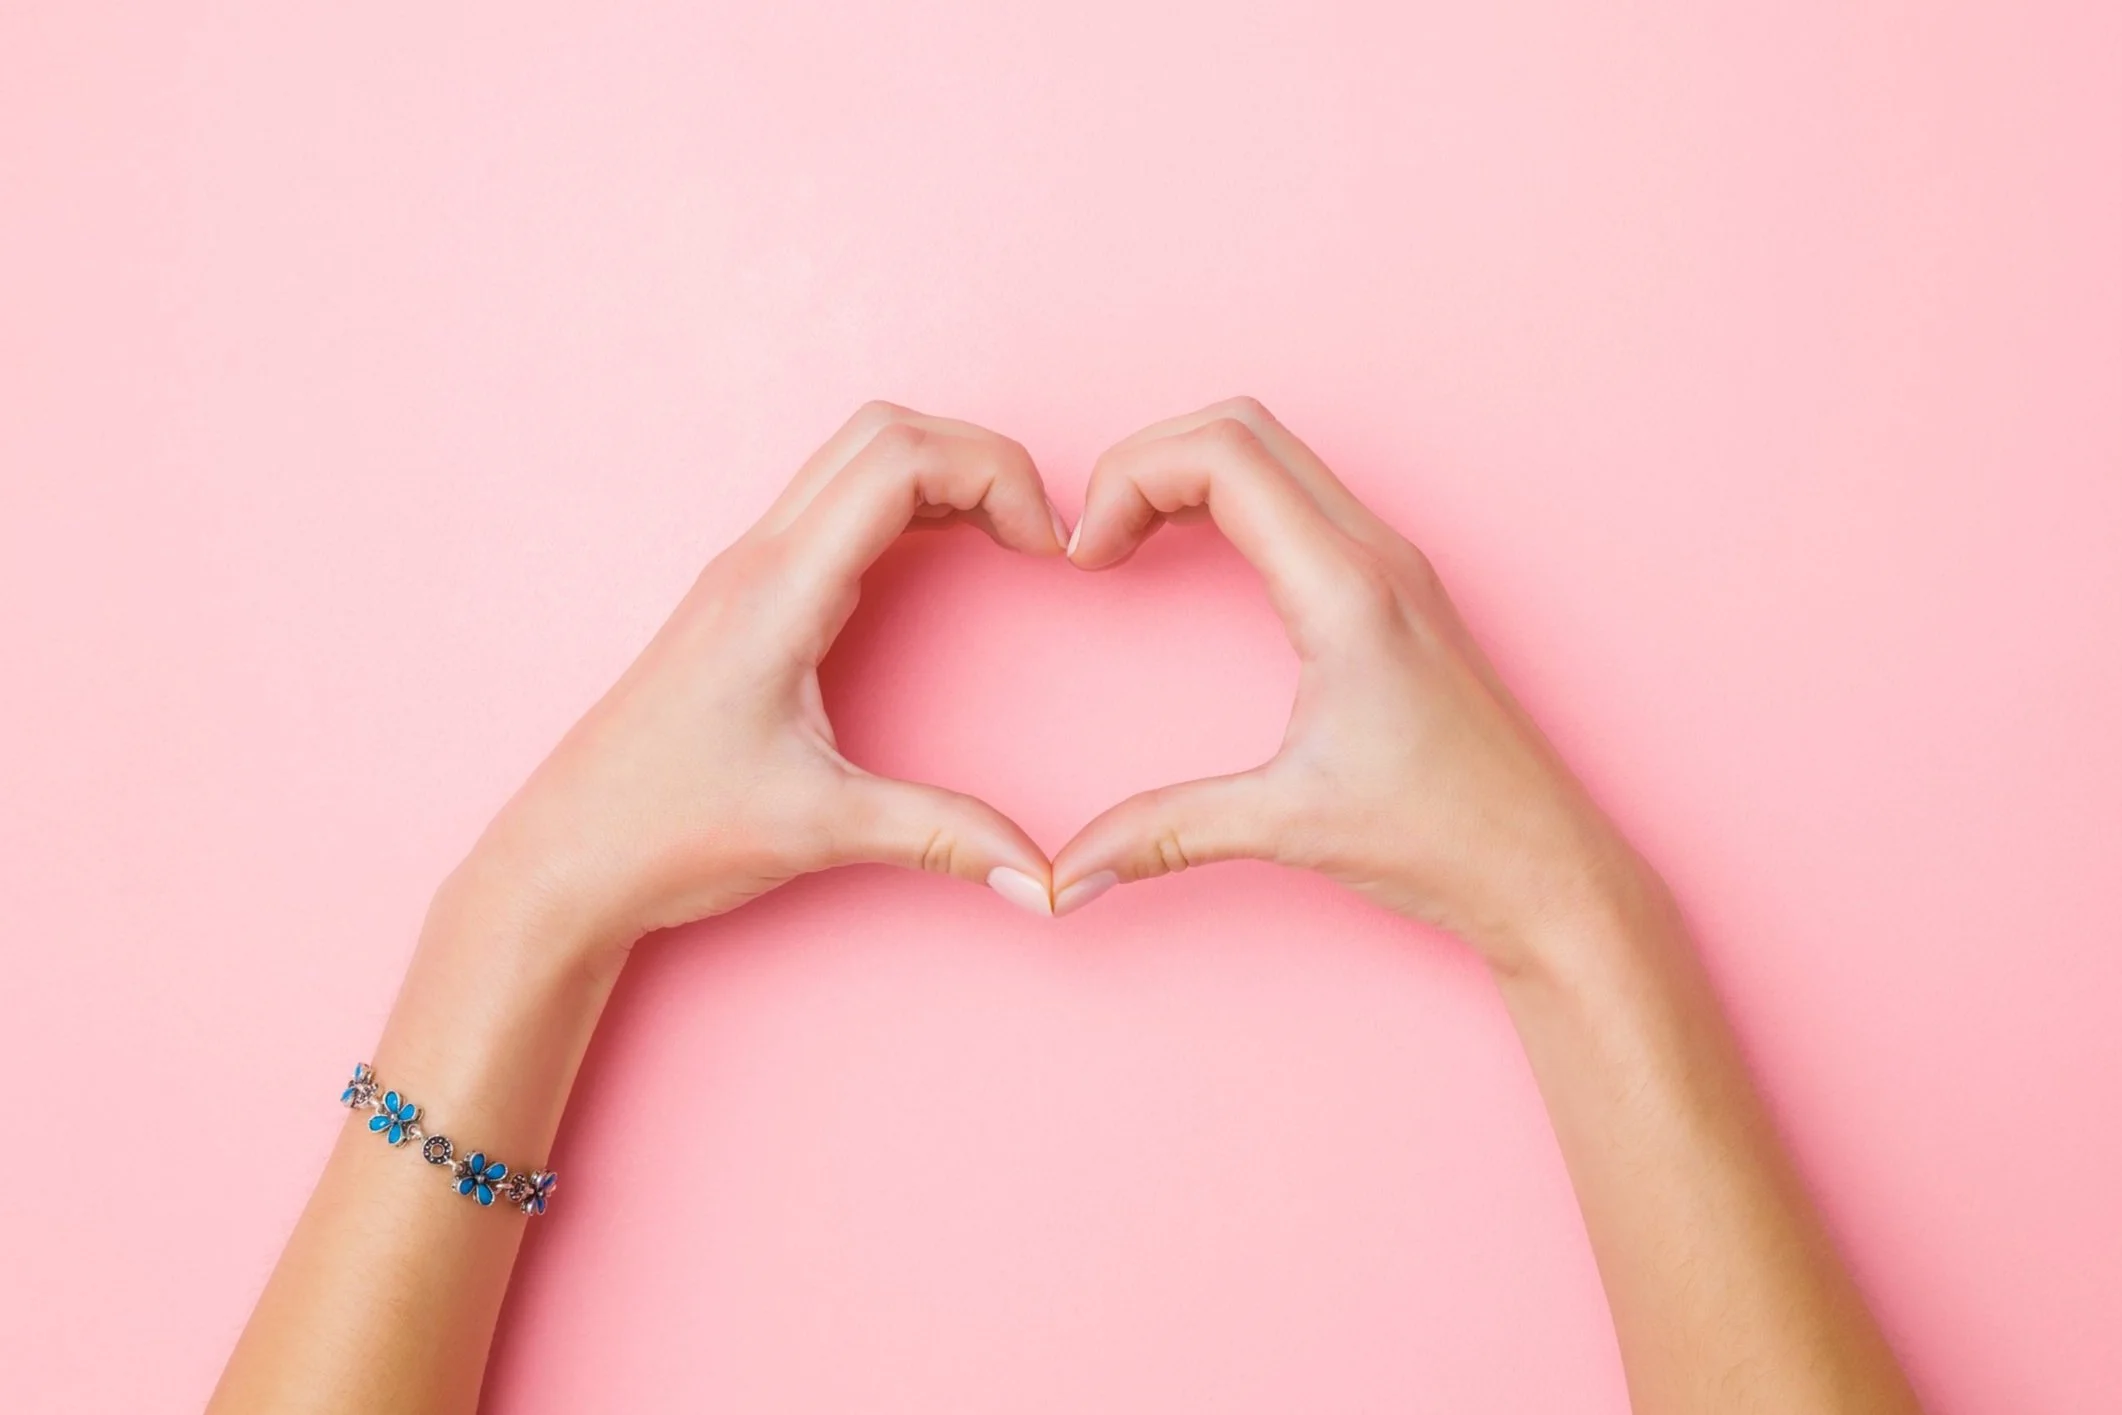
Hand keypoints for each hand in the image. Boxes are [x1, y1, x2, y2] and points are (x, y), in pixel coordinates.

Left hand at [443, 402, 1065, 965]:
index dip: (997, 474)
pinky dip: (908, 505)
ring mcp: (746, 571)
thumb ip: (941, 837)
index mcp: (778, 590)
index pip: (902, 459)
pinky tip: (945, 558)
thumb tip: (1045, 880)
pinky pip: (836, 505)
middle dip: (982, 458)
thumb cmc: (666, 832)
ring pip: (857, 456)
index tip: (1048, 548)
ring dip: (943, 472)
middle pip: (885, 431)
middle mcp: (759, 559)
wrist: (564, 860)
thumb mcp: (818, 831)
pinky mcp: (745, 598)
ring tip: (1007, 538)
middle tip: (1040, 531)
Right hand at [1050, 398, 1647, 972]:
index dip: (1128, 478)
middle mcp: (1375, 553)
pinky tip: (1195, 557)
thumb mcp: (1287, 826)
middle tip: (1096, 537)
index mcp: (1346, 588)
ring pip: (1274, 451)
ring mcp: (1393, 563)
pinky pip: (1302, 496)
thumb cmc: (1446, 836)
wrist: (1546, 866)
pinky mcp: (1397, 588)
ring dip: (1188, 472)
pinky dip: (1230, 499)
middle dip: (1146, 460)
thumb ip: (1164, 833)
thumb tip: (1068, 875)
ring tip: (1130, 541)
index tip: (1086, 555)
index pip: (1221, 454)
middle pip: (1240, 426)